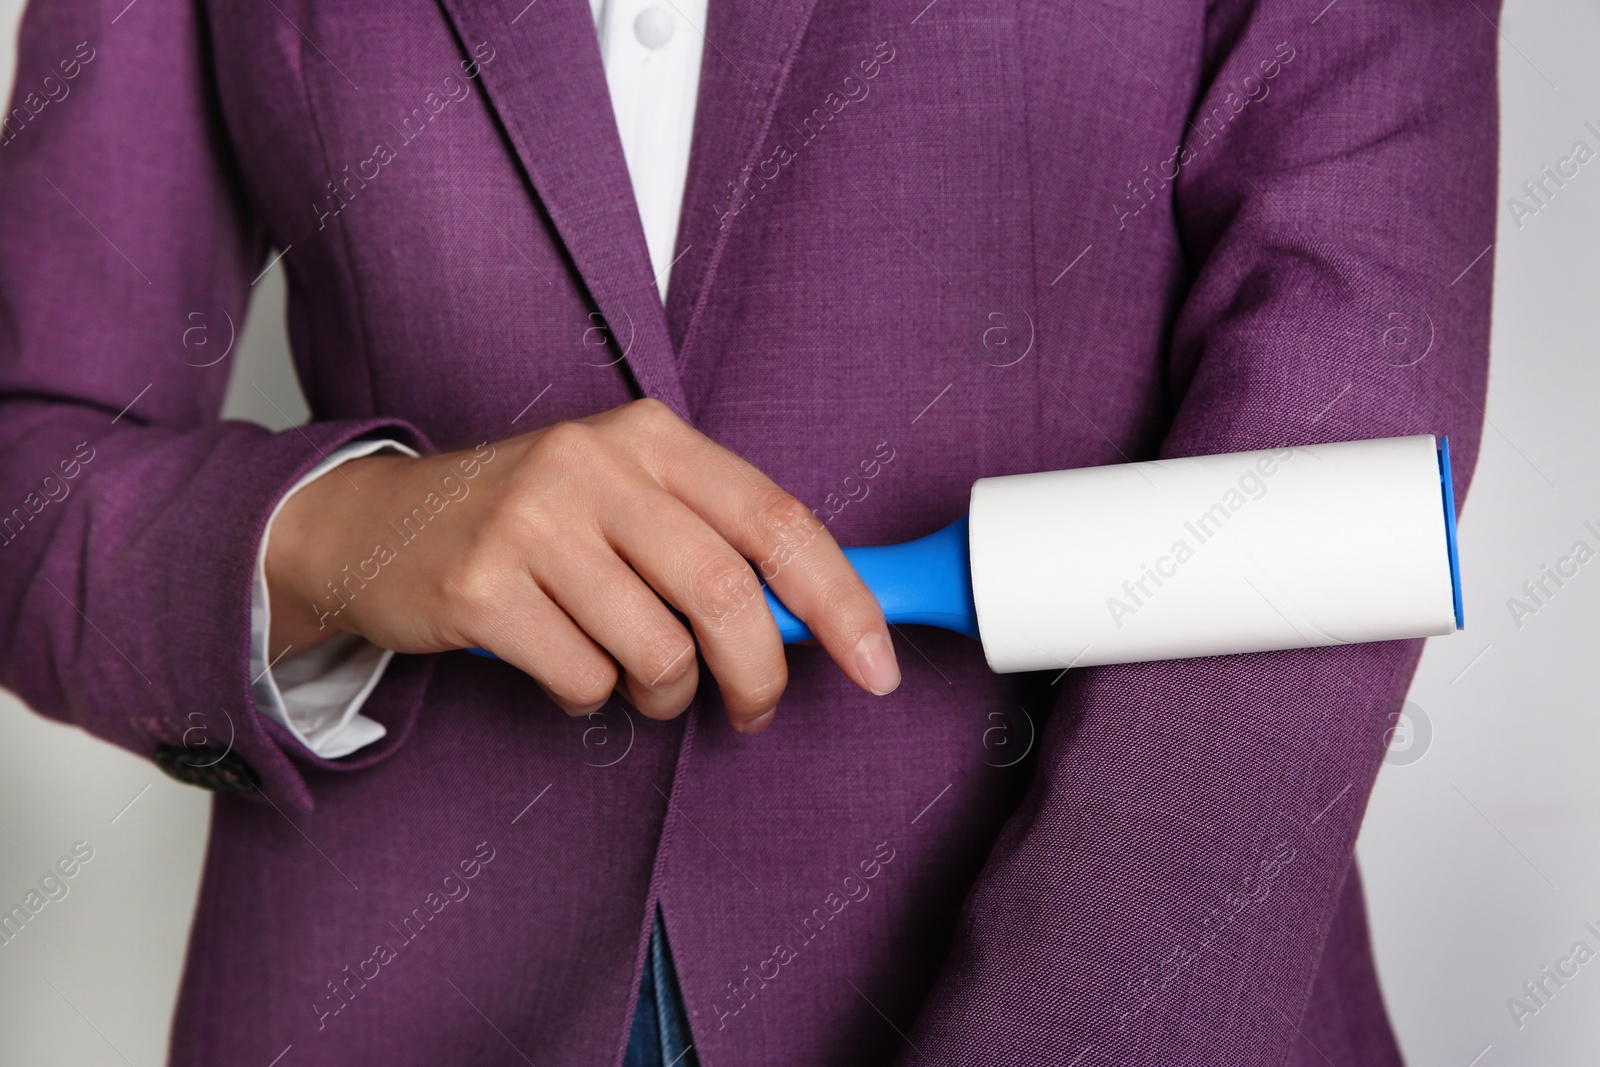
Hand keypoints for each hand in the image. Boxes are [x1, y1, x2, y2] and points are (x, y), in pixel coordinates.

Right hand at [264, 399, 900, 732]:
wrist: (376, 524)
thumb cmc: (531, 520)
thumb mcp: (626, 496)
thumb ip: (716, 540)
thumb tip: (824, 617)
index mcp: (651, 437)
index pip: (778, 519)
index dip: (842, 600)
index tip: (878, 664)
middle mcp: (594, 465)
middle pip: (727, 594)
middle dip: (760, 675)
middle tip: (755, 709)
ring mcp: (531, 522)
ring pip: (658, 652)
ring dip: (665, 693)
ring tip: (633, 674)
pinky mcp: (481, 588)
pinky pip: (584, 681)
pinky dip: (591, 698)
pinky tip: (561, 664)